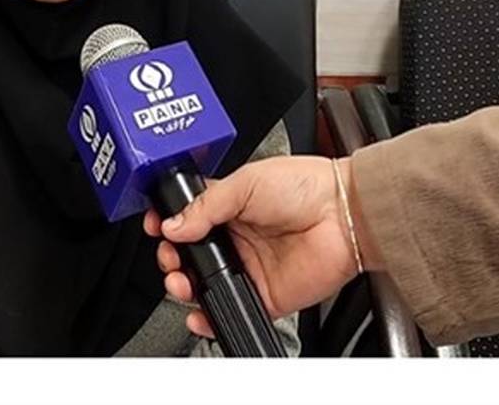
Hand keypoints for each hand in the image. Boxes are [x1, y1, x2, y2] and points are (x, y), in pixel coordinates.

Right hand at [143, 155, 360, 338]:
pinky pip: (230, 307)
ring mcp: (249, 266)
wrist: (343, 214)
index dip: (168, 223)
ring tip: (180, 281)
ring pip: (204, 283)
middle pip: (190, 254)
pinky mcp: (264, 293)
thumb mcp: (246, 182)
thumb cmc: (305, 187)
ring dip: (184, 286)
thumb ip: (206, 205)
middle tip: (170, 255)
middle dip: (171, 257)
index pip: (188, 217)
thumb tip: (172, 224)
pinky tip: (197, 311)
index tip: (156, 225)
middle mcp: (237, 237)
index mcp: (230, 206)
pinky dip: (209, 316)